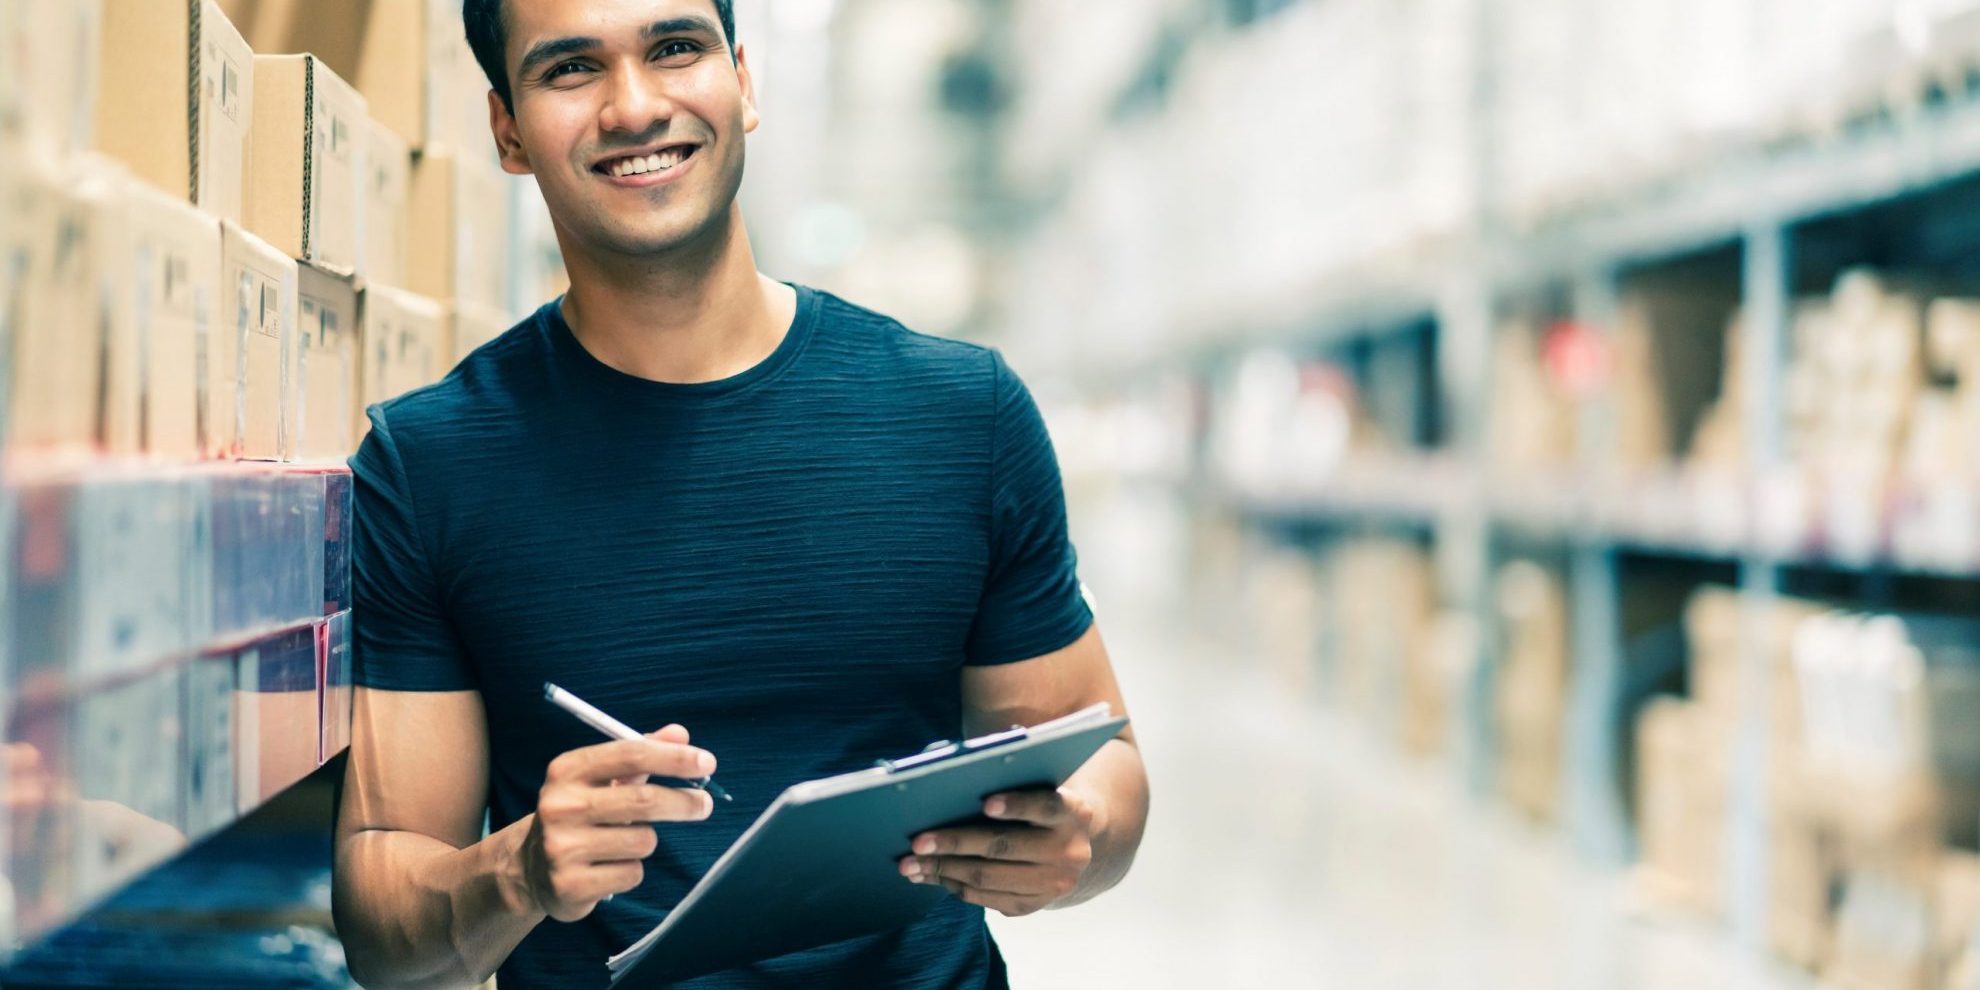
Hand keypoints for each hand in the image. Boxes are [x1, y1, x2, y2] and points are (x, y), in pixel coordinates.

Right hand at [519, 724, 715, 921]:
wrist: (531, 868)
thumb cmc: (580, 814)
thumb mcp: (602, 779)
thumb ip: (640, 753)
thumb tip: (680, 733)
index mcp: (567, 770)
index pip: (631, 754)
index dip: (674, 758)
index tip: (708, 763)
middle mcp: (559, 806)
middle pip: (643, 800)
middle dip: (683, 802)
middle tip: (705, 804)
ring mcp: (561, 848)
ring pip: (643, 841)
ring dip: (647, 841)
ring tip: (624, 842)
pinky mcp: (570, 885)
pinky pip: (631, 874)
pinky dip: (631, 870)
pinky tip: (609, 867)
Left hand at [897, 787, 1097, 916]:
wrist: (1075, 845)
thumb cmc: (1040, 805)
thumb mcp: (1039, 788)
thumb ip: (1010, 782)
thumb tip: (950, 785)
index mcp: (1073, 812)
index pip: (1045, 806)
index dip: (1016, 805)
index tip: (986, 803)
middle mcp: (1070, 851)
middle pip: (1004, 846)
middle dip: (954, 843)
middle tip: (917, 841)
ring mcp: (1053, 884)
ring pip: (989, 877)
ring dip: (944, 869)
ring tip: (910, 864)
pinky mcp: (1034, 905)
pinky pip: (986, 899)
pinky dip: (954, 886)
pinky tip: (932, 875)